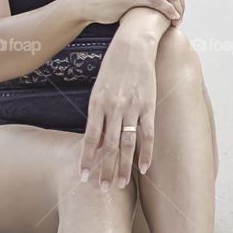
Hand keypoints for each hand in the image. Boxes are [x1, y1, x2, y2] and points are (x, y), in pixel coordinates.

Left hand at [78, 36, 156, 187]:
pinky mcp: (149, 105)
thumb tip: (94, 142)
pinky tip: (144, 168)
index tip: (84, 177)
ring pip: (126, 144)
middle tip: (102, 190)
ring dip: (123, 167)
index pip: (90, 138)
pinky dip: (146, 152)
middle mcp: (114, 107)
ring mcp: (132, 107)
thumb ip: (97, 115)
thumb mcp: (99, 88)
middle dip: (104, 170)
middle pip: (108, 146)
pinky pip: (147, 133)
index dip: (87, 160)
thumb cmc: (113, 66)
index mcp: (97, 103)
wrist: (134, 43)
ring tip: (119, 185)